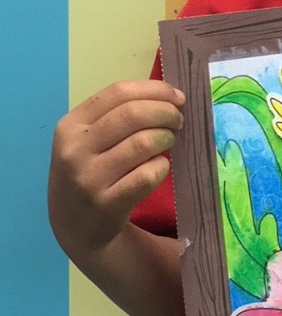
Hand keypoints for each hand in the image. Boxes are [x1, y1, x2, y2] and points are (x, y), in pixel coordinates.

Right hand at [48, 80, 184, 262]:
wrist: (72, 225)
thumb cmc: (88, 171)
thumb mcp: (86, 140)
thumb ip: (116, 116)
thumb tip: (169, 96)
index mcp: (70, 125)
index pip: (117, 93)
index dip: (154, 90)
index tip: (177, 96)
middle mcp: (75, 150)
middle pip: (133, 114)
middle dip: (165, 112)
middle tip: (178, 121)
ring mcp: (89, 178)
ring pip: (143, 143)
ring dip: (166, 138)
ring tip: (169, 142)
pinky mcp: (107, 204)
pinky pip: (148, 175)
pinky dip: (161, 167)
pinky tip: (160, 167)